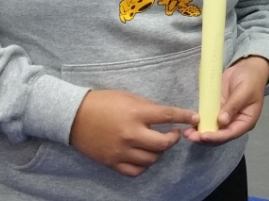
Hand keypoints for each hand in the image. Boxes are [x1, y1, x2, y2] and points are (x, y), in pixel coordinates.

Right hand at [68, 90, 195, 176]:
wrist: (74, 116)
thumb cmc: (102, 102)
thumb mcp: (128, 96)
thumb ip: (148, 107)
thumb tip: (166, 117)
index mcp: (135, 113)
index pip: (168, 116)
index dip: (184, 117)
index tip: (194, 118)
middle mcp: (130, 134)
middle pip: (163, 143)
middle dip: (174, 138)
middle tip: (174, 133)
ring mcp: (121, 151)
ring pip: (152, 159)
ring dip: (159, 152)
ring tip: (157, 143)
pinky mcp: (112, 162)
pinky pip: (136, 171)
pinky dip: (144, 165)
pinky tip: (145, 156)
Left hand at [183, 55, 268, 144]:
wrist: (247, 68)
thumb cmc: (251, 80)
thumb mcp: (244, 91)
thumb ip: (233, 106)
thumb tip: (222, 121)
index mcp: (246, 121)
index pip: (231, 133)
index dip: (217, 137)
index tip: (204, 136)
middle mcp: (234, 122)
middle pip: (219, 135)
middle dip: (205, 138)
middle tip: (191, 137)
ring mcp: (224, 117)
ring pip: (212, 130)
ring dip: (199, 133)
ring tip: (187, 133)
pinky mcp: (216, 110)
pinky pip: (207, 119)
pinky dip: (199, 123)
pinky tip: (189, 125)